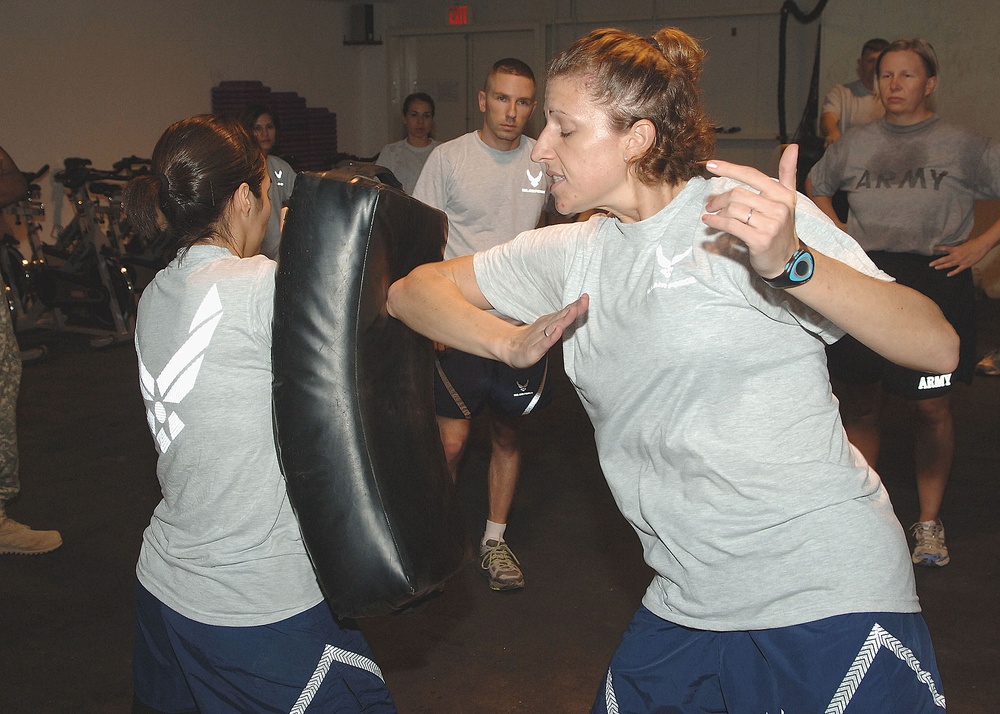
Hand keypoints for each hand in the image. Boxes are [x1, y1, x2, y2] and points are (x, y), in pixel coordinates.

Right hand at [501, 294, 589, 367]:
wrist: (509, 348)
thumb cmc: (531, 339)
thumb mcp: (548, 328)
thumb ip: (561, 319)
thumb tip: (575, 309)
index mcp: (551, 322)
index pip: (565, 312)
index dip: (577, 305)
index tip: (586, 297)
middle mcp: (546, 326)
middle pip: (562, 317)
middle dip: (574, 309)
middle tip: (584, 300)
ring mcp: (540, 337)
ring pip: (554, 326)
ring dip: (565, 319)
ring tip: (574, 311)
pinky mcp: (535, 349)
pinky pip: (545, 342)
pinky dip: (552, 336)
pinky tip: (558, 330)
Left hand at [701, 143, 801, 279]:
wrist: (787, 260)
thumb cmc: (781, 228)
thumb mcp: (788, 199)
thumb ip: (788, 173)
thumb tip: (793, 147)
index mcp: (783, 194)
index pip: (751, 175)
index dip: (729, 168)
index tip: (710, 165)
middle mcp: (779, 207)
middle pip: (738, 194)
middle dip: (719, 199)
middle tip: (710, 205)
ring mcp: (770, 224)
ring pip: (733, 209)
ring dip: (718, 212)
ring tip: (712, 215)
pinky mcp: (760, 239)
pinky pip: (732, 226)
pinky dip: (717, 223)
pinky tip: (710, 223)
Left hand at [930, 237, 990, 276]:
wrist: (982, 246)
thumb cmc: (974, 243)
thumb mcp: (963, 244)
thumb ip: (957, 248)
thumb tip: (952, 249)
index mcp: (956, 249)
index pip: (945, 248)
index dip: (938, 248)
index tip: (933, 248)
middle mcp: (957, 255)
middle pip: (944, 259)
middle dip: (936, 262)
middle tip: (930, 264)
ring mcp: (961, 261)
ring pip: (949, 265)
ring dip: (942, 266)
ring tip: (936, 268)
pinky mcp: (966, 265)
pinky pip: (958, 270)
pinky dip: (953, 273)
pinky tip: (948, 275)